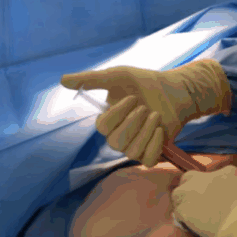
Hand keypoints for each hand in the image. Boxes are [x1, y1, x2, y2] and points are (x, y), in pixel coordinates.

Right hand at [61, 60, 230, 166]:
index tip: (132, 98)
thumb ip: (91, 79)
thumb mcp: (117, 76)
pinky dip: (154, 144)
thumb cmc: (144, 82)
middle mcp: (119, 137)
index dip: (117, 114)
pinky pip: (147, 160)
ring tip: (155, 115)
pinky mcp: (152, 153)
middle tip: (145, 107)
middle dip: (133, 122)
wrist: (174, 90)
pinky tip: (160, 129)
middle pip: (116, 142)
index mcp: (108, 121)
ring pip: (131, 152)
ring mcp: (135, 147)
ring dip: (146, 131)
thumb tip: (62, 80)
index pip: (102, 127)